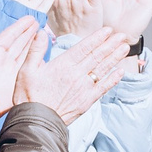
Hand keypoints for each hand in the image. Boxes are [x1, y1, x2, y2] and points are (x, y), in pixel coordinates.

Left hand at [0, 18, 42, 128]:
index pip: (8, 37)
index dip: (19, 28)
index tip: (30, 19)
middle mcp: (4, 61)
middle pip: (19, 43)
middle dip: (29, 33)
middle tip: (39, 23)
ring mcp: (12, 72)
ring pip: (26, 54)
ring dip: (34, 43)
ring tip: (43, 34)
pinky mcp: (18, 83)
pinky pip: (30, 69)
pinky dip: (37, 60)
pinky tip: (44, 53)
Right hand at [15, 27, 132, 122]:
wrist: (36, 122)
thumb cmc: (29, 96)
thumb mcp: (26, 70)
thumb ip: (35, 50)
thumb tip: (40, 32)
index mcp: (63, 65)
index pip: (84, 47)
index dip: (97, 38)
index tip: (108, 30)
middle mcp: (77, 75)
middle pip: (97, 56)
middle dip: (111, 44)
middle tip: (122, 35)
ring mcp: (84, 88)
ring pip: (103, 69)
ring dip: (115, 58)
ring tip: (125, 48)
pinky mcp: (87, 101)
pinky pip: (103, 87)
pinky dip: (113, 79)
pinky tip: (121, 72)